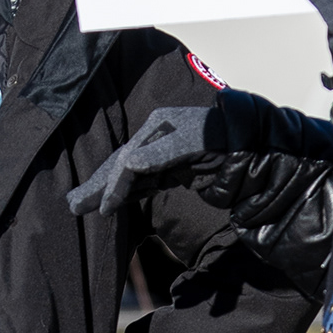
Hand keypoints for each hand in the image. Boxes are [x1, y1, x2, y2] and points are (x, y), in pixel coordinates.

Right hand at [67, 104, 223, 217]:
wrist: (258, 145)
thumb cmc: (228, 139)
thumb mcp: (197, 143)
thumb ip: (164, 153)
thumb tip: (129, 163)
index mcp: (160, 126)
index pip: (128, 158)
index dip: (114, 183)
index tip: (104, 207)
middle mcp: (157, 137)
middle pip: (122, 165)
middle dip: (99, 186)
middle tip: (74, 205)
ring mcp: (164, 154)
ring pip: (130, 175)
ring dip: (108, 191)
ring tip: (81, 205)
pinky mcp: (174, 169)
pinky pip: (144, 182)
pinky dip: (128, 193)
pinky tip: (114, 203)